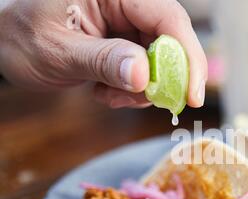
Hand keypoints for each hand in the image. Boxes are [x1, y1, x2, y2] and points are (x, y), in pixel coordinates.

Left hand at [0, 0, 206, 107]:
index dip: (188, 56)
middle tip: (153, 103)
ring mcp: (128, 25)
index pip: (167, 17)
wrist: (8, 46)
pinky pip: (146, 72)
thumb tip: (143, 76)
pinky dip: (131, 91)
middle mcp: (127, 4)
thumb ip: (102, 60)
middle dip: (166, 78)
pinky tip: (104, 91)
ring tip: (108, 95)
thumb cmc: (23, 38)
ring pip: (161, 61)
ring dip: (143, 90)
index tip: (193, 95)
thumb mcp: (59, 50)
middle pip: (171, 40)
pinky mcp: (126, 45)